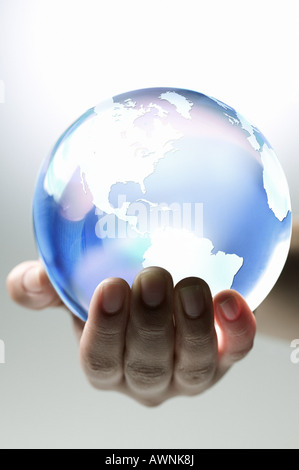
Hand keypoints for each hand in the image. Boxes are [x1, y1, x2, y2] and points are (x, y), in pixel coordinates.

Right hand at [7, 261, 255, 406]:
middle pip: (148, 365)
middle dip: (151, 323)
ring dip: (194, 325)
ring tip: (191, 285)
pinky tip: (230, 298)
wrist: (167, 295)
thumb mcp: (79, 291)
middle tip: (153, 277)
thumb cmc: (121, 299)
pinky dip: (238, 328)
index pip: (100, 362)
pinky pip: (237, 350)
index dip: (104, 329)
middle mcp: (149, 376)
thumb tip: (32, 279)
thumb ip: (50, 288)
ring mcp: (189, 371)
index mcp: (109, 364)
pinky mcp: (226, 356)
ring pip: (193, 364)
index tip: (110, 287)